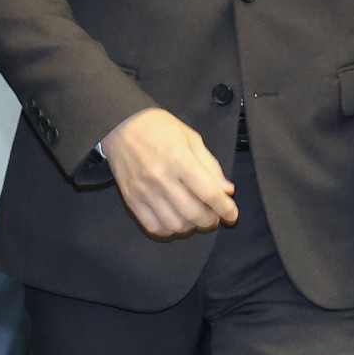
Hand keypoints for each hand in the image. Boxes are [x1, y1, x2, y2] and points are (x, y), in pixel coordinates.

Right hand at [101, 107, 237, 238]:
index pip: (209, 193)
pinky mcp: (131, 200)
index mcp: (179, 159)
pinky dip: (169, 230)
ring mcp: (144, 192)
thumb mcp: (191, 137)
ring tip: (196, 217)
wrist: (121, 124)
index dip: (226, 208)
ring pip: (175, 225)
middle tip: (215, 215)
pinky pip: (154, 227)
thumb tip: (227, 191)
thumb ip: (210, 165)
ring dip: (191, 226)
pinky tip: (175, 219)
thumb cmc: (159, 127)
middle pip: (193, 214)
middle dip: (211, 220)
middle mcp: (161, 178)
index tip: (233, 215)